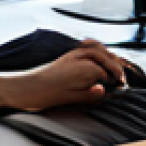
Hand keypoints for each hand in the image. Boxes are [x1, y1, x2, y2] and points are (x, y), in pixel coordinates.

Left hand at [13, 40, 128, 111]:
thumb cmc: (45, 94)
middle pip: (106, 57)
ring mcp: (73, 54)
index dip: (117, 78)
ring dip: (109, 57)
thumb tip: (104, 90)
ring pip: (98, 49)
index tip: (121, 87)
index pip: (108, 70)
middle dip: (116, 66)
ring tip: (114, 68)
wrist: (24, 88)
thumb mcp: (69, 98)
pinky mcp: (67, 56)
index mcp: (84, 67)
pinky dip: (96, 49)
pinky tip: (98, 54)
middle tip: (121, 79)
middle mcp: (80, 56)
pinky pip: (87, 47)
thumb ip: (89, 94)